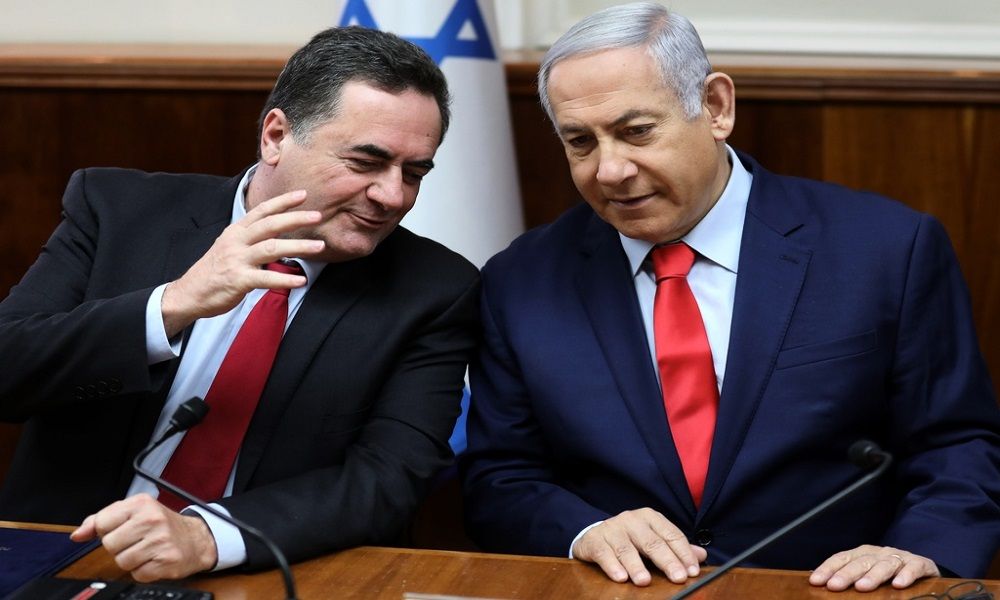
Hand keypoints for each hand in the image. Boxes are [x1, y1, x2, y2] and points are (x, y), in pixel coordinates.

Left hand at [70, 494, 218, 581]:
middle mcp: (152, 520)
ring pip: (122, 561)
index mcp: (141, 503)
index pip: (102, 523)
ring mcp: (160, 541)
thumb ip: (102, 519)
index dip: (107, 531)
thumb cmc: (162, 525)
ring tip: (146, 551)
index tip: (121, 529)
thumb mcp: (134, 512)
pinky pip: (137, 574)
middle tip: (136, 541)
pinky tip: (154, 560)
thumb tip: (78, 534)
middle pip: (110, 544)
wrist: (196, 539)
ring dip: (131, 560)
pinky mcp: (166, 561)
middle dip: (119, 547)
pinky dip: (143, 571)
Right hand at [160, 189, 325, 336]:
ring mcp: (237, 260)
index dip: (283, 201)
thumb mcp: (230, 246)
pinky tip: (301, 280)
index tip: (303, 194)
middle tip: (318, 215)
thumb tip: (277, 232)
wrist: (190, 293)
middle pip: (270, 225)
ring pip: (272, 248)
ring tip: (319, 246)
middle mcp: (237, 241)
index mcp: (236, 231)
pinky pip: (266, 278)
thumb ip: (252, 238)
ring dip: (298, 247)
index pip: (262, 210)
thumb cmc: (215, 270)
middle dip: (295, 218)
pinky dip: (285, 279)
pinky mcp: (238, 280)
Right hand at [572, 507, 706, 585]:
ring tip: (645, 581)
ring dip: (636, 566)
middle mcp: (632, 520)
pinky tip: (621, 577)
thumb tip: (702, 555)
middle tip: (678, 577)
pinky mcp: (595, 540)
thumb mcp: (654, 538)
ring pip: (626, 548)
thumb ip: (676, 547)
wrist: (596, 534)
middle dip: (667, 561)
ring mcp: (612, 528)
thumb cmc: (630, 538)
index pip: (671, 535)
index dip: (683, 554)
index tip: (693, 571)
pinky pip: (604, 553)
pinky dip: (612, 566)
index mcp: (650, 517)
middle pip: (652, 542)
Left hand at [809, 544, 939, 591]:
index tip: (816, 581)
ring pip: (884, 565)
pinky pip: (913, 568)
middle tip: (834, 586)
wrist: (923, 568)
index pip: (842, 558)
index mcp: (863, 554)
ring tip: (862, 587)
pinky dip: (906, 575)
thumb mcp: (868, 575)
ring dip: (872, 576)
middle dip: (846, 574)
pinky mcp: (920, 564)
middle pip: (860, 562)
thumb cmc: (890, 576)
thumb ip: (850, 580)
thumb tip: (825, 586)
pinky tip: (898, 585)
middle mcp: (879, 553)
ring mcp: (900, 557)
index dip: (828, 568)